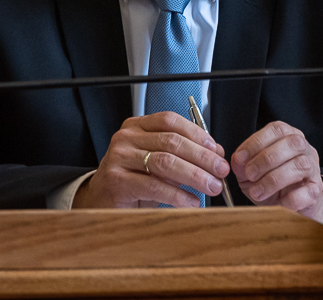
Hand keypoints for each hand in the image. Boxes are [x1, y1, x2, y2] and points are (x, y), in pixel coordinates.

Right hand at [72, 111, 229, 208]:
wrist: (101, 201)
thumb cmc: (132, 181)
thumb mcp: (157, 163)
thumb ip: (182, 156)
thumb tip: (215, 154)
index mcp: (137, 126)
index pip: (171, 121)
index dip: (197, 134)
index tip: (216, 149)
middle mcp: (126, 138)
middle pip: (172, 141)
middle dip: (202, 157)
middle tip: (221, 171)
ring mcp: (119, 157)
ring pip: (165, 162)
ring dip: (194, 175)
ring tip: (212, 186)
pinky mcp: (117, 181)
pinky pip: (155, 186)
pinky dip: (178, 195)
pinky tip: (192, 202)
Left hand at [231, 121, 322, 223]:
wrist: (292, 207)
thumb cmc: (270, 183)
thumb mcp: (251, 170)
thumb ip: (242, 164)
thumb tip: (237, 160)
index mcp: (288, 137)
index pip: (277, 129)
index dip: (256, 142)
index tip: (240, 158)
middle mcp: (304, 149)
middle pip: (293, 143)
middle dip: (266, 159)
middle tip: (249, 175)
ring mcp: (314, 170)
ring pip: (301, 166)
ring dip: (274, 179)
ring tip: (257, 192)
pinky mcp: (316, 192)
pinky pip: (308, 192)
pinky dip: (291, 198)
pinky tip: (278, 202)